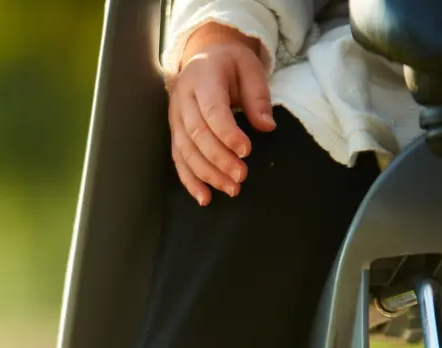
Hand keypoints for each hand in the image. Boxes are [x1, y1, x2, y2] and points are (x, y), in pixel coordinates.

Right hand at [169, 23, 276, 204]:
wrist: (203, 56)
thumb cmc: (229, 63)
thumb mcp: (249, 67)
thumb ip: (258, 96)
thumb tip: (267, 127)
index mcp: (202, 79)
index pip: (212, 112)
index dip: (228, 134)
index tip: (247, 151)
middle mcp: (183, 100)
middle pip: (197, 135)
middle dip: (219, 159)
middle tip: (241, 176)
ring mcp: (174, 118)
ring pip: (186, 151)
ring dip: (207, 174)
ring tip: (231, 189)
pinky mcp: (174, 133)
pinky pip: (178, 160)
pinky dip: (190, 181)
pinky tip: (204, 197)